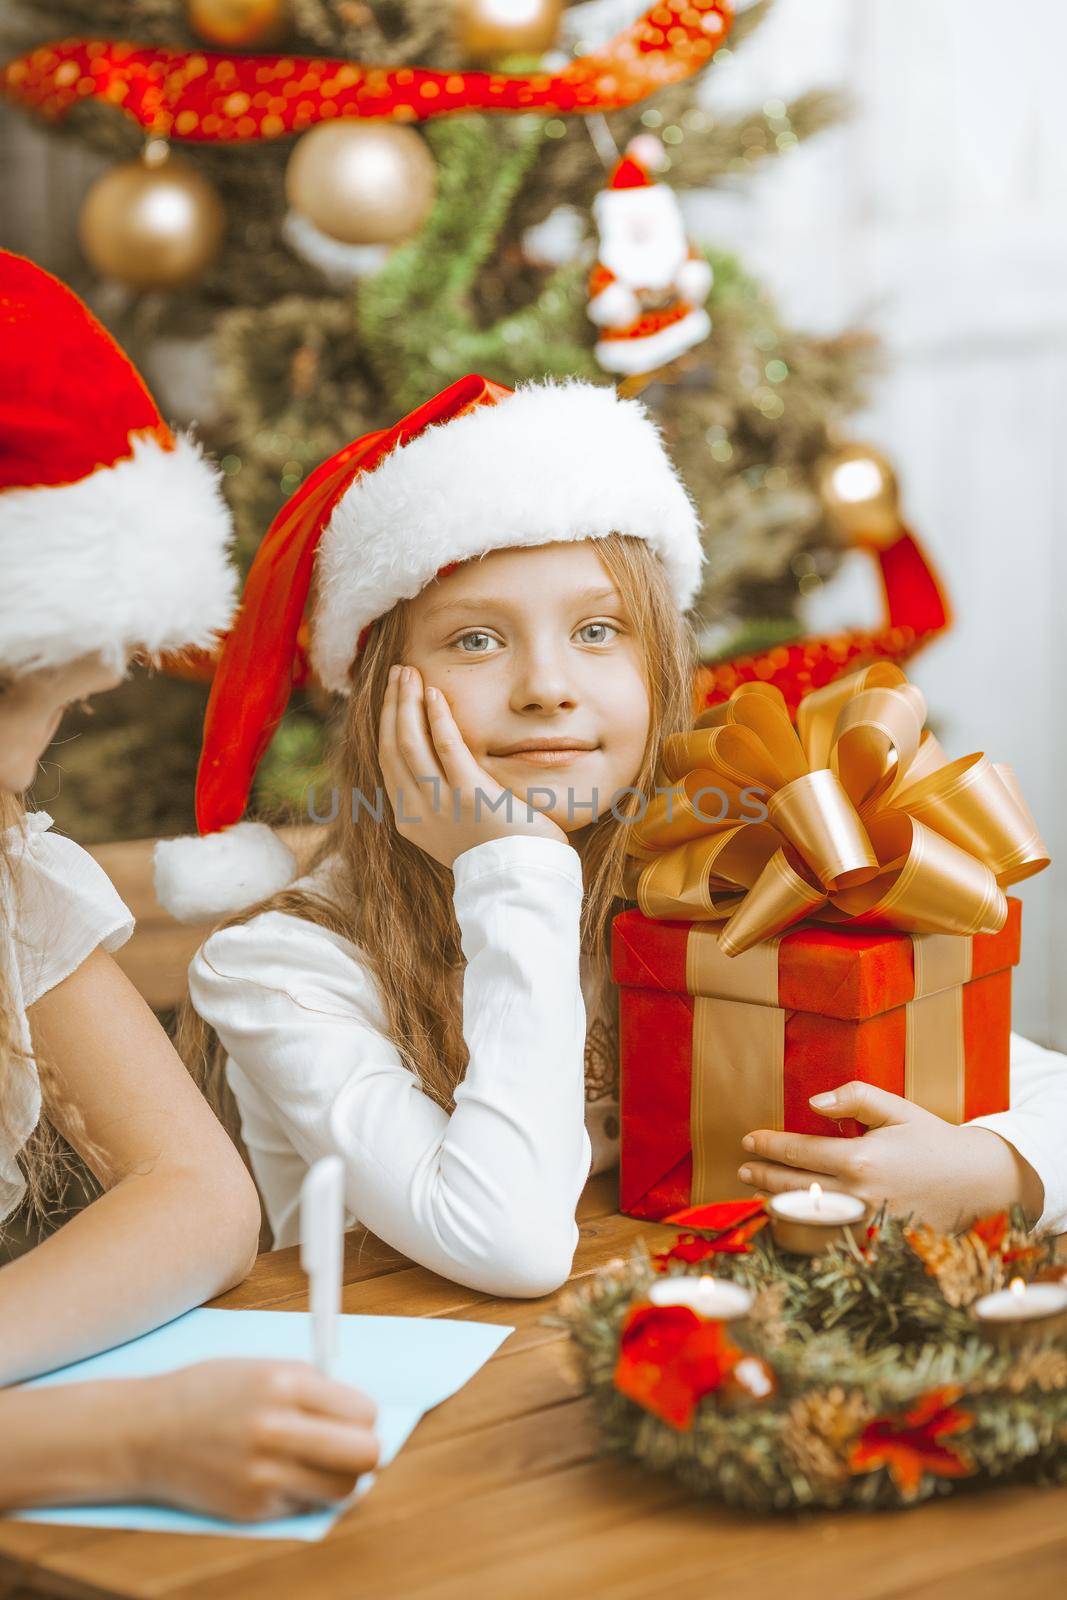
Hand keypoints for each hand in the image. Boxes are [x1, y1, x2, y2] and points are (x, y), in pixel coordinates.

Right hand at [127, 1360, 378, 1521]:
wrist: (143, 1433)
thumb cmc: (207, 1394)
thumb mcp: (262, 1369)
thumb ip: (312, 1387)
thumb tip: (361, 1413)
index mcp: (283, 1384)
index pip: (362, 1411)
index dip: (364, 1416)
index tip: (353, 1417)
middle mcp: (276, 1429)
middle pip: (365, 1455)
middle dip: (365, 1450)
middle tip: (350, 1445)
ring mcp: (264, 1475)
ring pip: (344, 1489)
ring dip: (341, 1477)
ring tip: (319, 1463)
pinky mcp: (252, 1509)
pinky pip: (306, 1506)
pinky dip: (303, 1493)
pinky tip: (280, 1475)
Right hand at [379, 663, 570, 869]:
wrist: (523, 880)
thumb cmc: (501, 853)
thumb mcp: (459, 828)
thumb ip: (444, 801)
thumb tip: (442, 768)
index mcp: (412, 820)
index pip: (389, 762)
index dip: (387, 724)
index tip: (394, 696)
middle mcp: (417, 812)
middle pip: (392, 747)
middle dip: (392, 705)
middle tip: (398, 672)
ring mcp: (441, 804)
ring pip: (409, 743)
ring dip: (406, 703)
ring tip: (409, 672)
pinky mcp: (470, 795)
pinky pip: (446, 747)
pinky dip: (436, 717)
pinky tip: (434, 692)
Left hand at [737, 1081, 1044, 1231]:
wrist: (977, 1182)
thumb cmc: (934, 1141)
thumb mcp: (896, 1109)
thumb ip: (853, 1098)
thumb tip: (813, 1103)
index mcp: (860, 1159)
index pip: (798, 1152)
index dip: (768, 1145)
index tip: (749, 1140)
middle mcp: (858, 1195)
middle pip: (793, 1186)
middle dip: (763, 1175)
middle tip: (743, 1167)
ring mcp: (865, 1223)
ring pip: (806, 1216)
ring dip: (776, 1202)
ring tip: (757, 1190)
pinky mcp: (874, 1241)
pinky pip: (828, 1237)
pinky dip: (804, 1227)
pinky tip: (791, 1216)